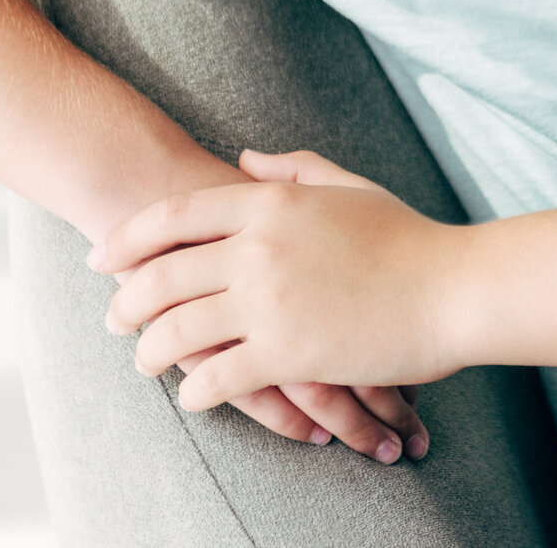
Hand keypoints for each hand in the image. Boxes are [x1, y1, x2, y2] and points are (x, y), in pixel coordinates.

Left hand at [91, 149, 464, 460]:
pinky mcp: (287, 352)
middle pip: (160, 277)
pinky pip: (216, 378)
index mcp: (271, 202)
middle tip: (115, 322)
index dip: (126, 239)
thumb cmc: (408, 237)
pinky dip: (196, 392)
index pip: (172, 217)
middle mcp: (258, 249)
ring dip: (150, 353)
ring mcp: (269, 302)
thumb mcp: (349, 186)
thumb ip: (292, 168)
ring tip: (147, 364)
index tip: (101, 258)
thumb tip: (242, 158)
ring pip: (176, 332)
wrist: (455, 287)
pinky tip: (195, 397)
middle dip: (126, 304)